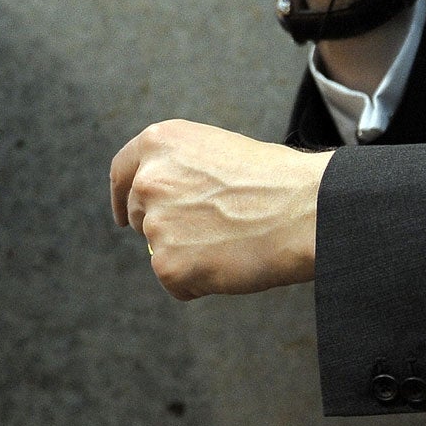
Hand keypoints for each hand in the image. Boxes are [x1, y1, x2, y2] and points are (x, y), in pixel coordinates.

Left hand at [110, 120, 333, 299]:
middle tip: (211, 231)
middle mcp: (149, 179)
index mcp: (161, 142)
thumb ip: (180, 169)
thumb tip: (162, 200)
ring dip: (189, 255)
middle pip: (139, 215)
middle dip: (165, 227)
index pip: (122, 171)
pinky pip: (176, 283)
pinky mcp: (167, 264)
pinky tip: (230, 263)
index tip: (123, 216)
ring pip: (161, 251)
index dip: (121, 196)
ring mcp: (156, 223)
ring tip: (232, 243)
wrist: (304, 210)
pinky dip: (199, 283)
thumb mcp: (216, 151)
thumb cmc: (274, 180)